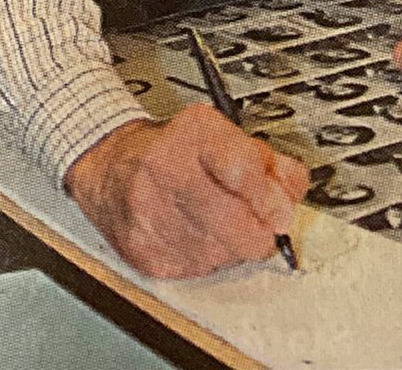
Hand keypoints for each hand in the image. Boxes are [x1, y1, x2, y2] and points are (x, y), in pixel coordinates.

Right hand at [64, 104, 308, 278]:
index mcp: (191, 133)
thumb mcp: (221, 132)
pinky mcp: (144, 254)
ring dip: (234, 243)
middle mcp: (165, 171)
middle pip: (234, 222)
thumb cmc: (172, 148)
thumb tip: (291, 189)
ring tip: (222, 219)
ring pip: (222, 253)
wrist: (109, 166)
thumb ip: (265, 158)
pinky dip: (209, 256)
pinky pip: (199, 269)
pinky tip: (199, 233)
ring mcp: (150, 216)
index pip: (239, 167)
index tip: (282, 210)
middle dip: (260, 229)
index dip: (269, 195)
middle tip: (264, 223)